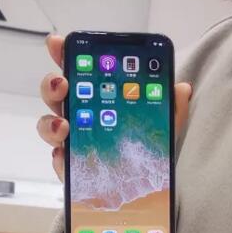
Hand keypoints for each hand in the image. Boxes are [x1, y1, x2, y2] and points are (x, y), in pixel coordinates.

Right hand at [37, 35, 192, 181]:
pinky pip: (60, 163)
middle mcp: (80, 116)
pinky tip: (65, 157)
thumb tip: (182, 88)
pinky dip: (60, 159)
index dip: (64, 54)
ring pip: (48, 127)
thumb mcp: (165, 126)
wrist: (147, 190)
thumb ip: (172, 106)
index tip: (58, 43)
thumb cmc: (150, 151)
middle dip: (52, 85)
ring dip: (50, 123)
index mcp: (98, 98)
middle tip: (63, 83)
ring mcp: (73, 142)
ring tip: (64, 126)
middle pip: (55, 95)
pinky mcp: (73, 169)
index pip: (77, 71)